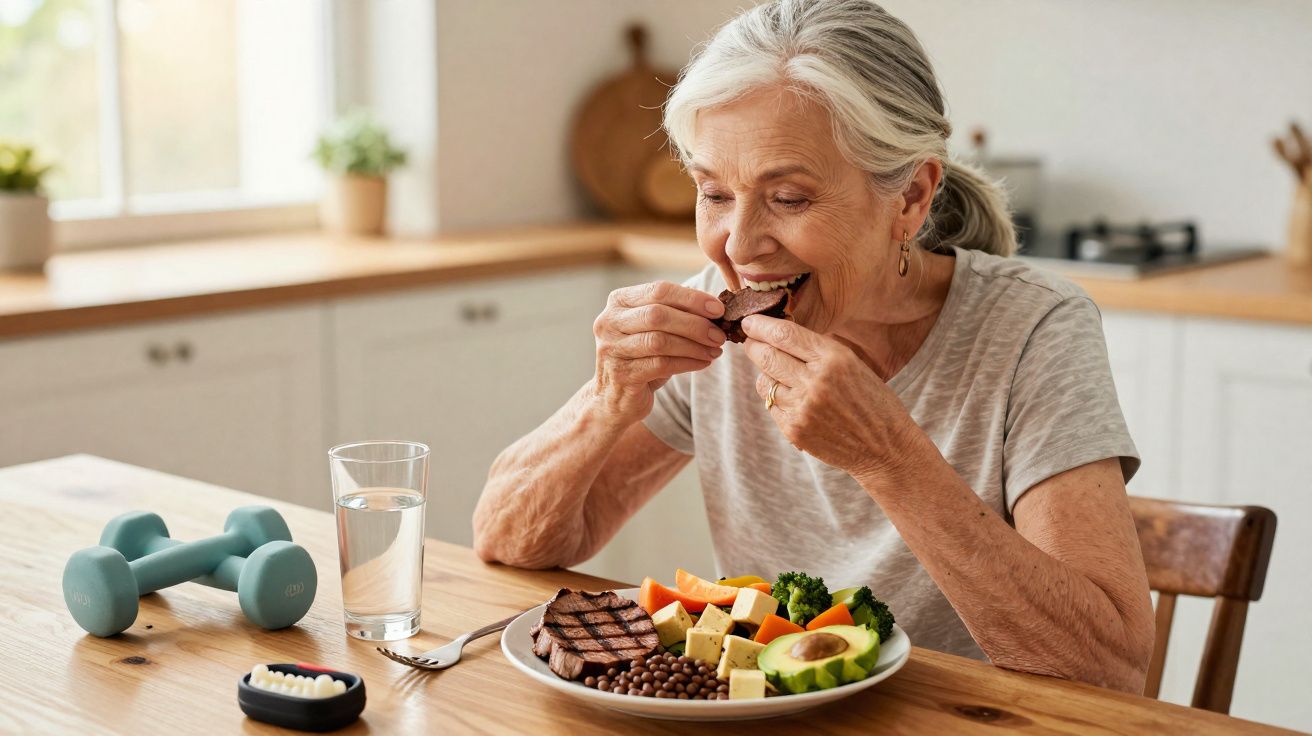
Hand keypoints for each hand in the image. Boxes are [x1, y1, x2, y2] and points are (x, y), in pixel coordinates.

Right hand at [591, 280, 726, 423]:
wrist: (614, 396)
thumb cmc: (640, 356)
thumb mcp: (654, 328)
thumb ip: (676, 312)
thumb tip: (713, 306)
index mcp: (618, 301)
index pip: (658, 291)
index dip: (692, 299)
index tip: (718, 309)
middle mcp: (609, 322)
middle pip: (657, 315)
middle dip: (695, 324)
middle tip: (719, 334)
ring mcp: (612, 349)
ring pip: (660, 341)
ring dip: (694, 346)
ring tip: (715, 350)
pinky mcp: (621, 374)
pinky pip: (661, 365)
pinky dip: (687, 363)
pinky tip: (703, 363)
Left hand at [741, 314, 918, 479]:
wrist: (885, 447)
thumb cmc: (872, 401)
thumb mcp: (853, 364)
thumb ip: (818, 350)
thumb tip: (779, 334)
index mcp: (834, 359)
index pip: (784, 334)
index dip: (761, 326)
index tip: (750, 322)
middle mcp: (815, 382)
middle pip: (766, 356)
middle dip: (753, 345)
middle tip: (751, 341)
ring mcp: (802, 409)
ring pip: (764, 382)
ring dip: (766, 374)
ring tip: (780, 373)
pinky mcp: (794, 431)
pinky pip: (771, 406)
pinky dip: (776, 398)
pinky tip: (793, 398)